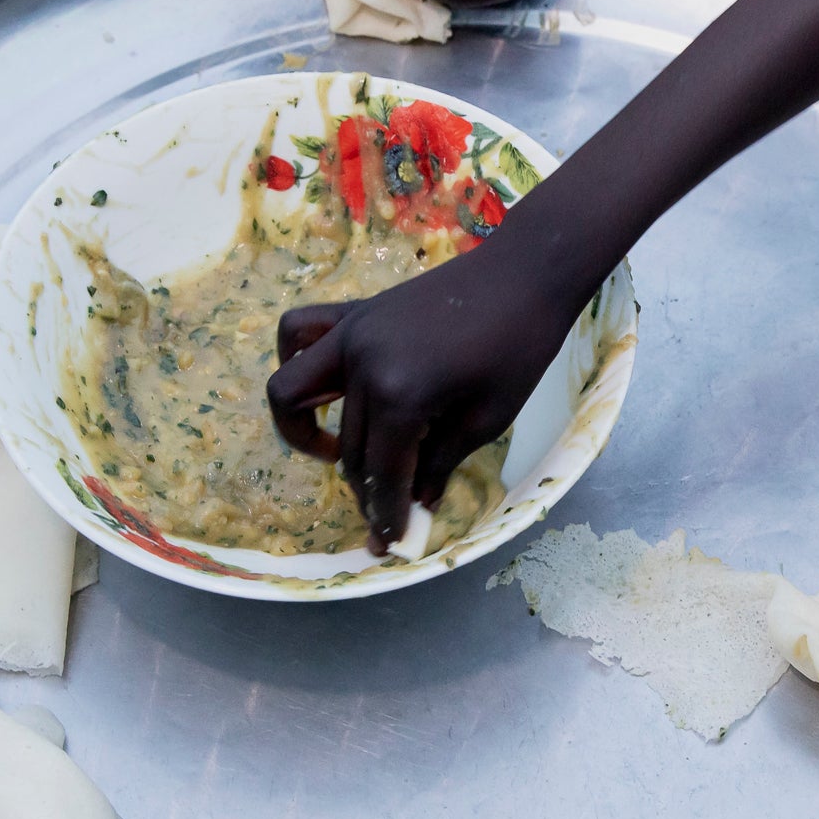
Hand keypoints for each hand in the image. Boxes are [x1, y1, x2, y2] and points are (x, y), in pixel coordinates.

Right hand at [264, 235, 583, 551]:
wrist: (525, 275)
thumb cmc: (519, 348)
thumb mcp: (486, 419)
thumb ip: (439, 463)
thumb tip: (412, 507)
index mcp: (400, 395)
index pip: (381, 472)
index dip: (386, 514)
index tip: (389, 544)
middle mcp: (362, 364)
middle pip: (348, 447)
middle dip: (365, 488)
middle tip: (387, 511)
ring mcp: (350, 333)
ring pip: (299, 396)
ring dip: (307, 433)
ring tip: (336, 453)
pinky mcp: (353, 313)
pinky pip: (297, 334)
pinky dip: (293, 363)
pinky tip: (322, 389)